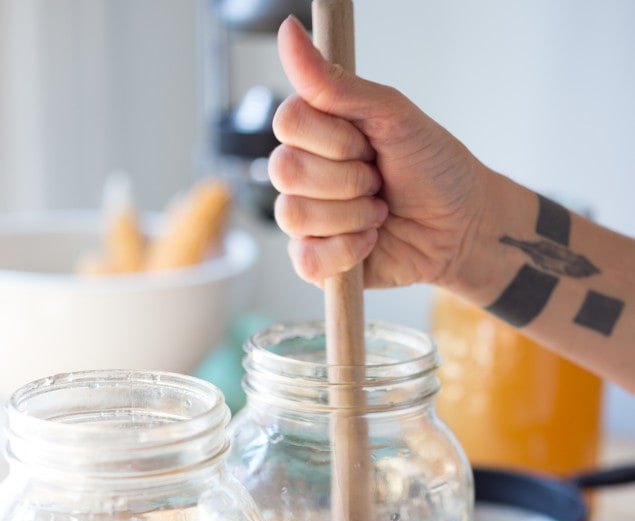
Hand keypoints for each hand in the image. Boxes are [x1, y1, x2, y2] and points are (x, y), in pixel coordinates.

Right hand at [268, 15, 485, 290]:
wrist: (461, 225)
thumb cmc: (432, 167)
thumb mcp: (391, 114)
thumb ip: (335, 82)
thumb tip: (288, 30)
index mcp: (316, 132)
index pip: (287, 123)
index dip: (333, 137)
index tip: (369, 143)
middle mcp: (304, 174)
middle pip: (286, 170)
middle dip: (347, 177)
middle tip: (378, 179)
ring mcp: (306, 220)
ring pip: (294, 215)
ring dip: (352, 215)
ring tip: (378, 212)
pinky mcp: (315, 262)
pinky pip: (306, 258)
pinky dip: (347, 251)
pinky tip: (370, 243)